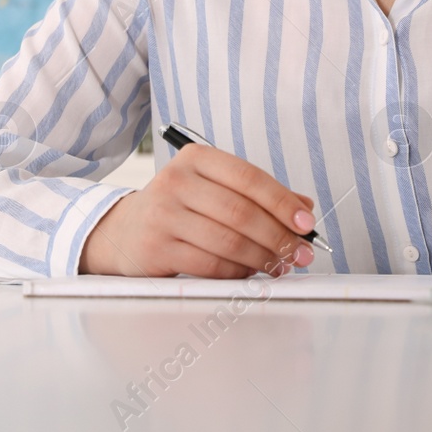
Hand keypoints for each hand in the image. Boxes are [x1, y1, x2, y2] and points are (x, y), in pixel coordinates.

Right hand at [79, 145, 318, 277]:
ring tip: (280, 266)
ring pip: (228, 241)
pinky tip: (250, 273)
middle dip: (278, 237)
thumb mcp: (214, 189)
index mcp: (196, 158)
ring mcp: (164, 215)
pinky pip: (210, 265)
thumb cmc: (180, 208)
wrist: (125, 231)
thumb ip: (258, 195)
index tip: (306, 223)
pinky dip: (238, 272)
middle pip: (240, 212)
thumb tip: (304, 208)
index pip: (248, 177)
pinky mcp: (157, 248)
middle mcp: (176, 181)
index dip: (282, 202)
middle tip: (301, 254)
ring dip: (262, 258)